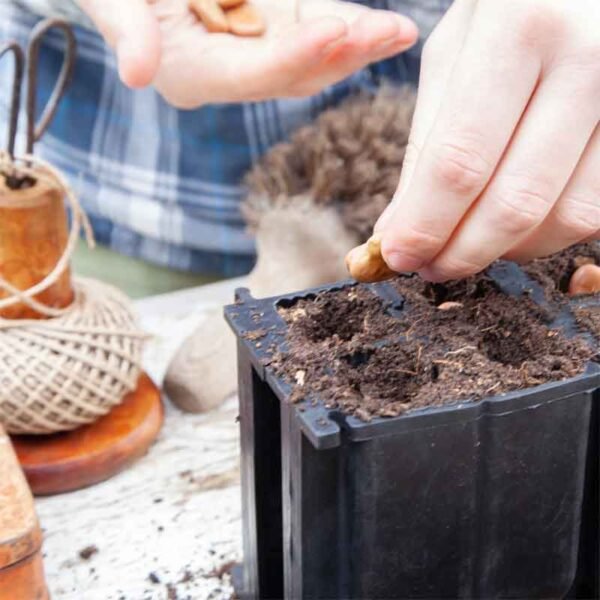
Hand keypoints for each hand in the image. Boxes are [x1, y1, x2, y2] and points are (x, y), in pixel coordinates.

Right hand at [77, 0, 417, 107]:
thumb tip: (136, 75)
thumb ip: (125, 27)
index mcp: (191, 75)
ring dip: (358, 49)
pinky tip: (386, 28)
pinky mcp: (275, 31)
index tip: (335, 29)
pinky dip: (350, 30)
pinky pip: (317, 36)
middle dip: (341, 56)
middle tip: (389, 34)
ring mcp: (256, 55)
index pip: (249, 75)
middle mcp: (230, 75)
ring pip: (315, 62)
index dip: (292, 56)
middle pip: (292, 76)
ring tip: (401, 33)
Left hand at [376, 0, 599, 280]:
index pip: (460, 162)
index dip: (424, 226)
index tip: (398, 256)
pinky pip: (599, 208)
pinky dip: (549, 232)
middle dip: (461, 253)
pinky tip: (516, 224)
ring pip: (568, 217)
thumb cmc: (506, 11)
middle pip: (515, 202)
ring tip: (470, 243)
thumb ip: (426, 145)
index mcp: (520, 28)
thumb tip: (398, 230)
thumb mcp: (452, 57)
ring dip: (508, 250)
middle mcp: (589, 57)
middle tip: (429, 266)